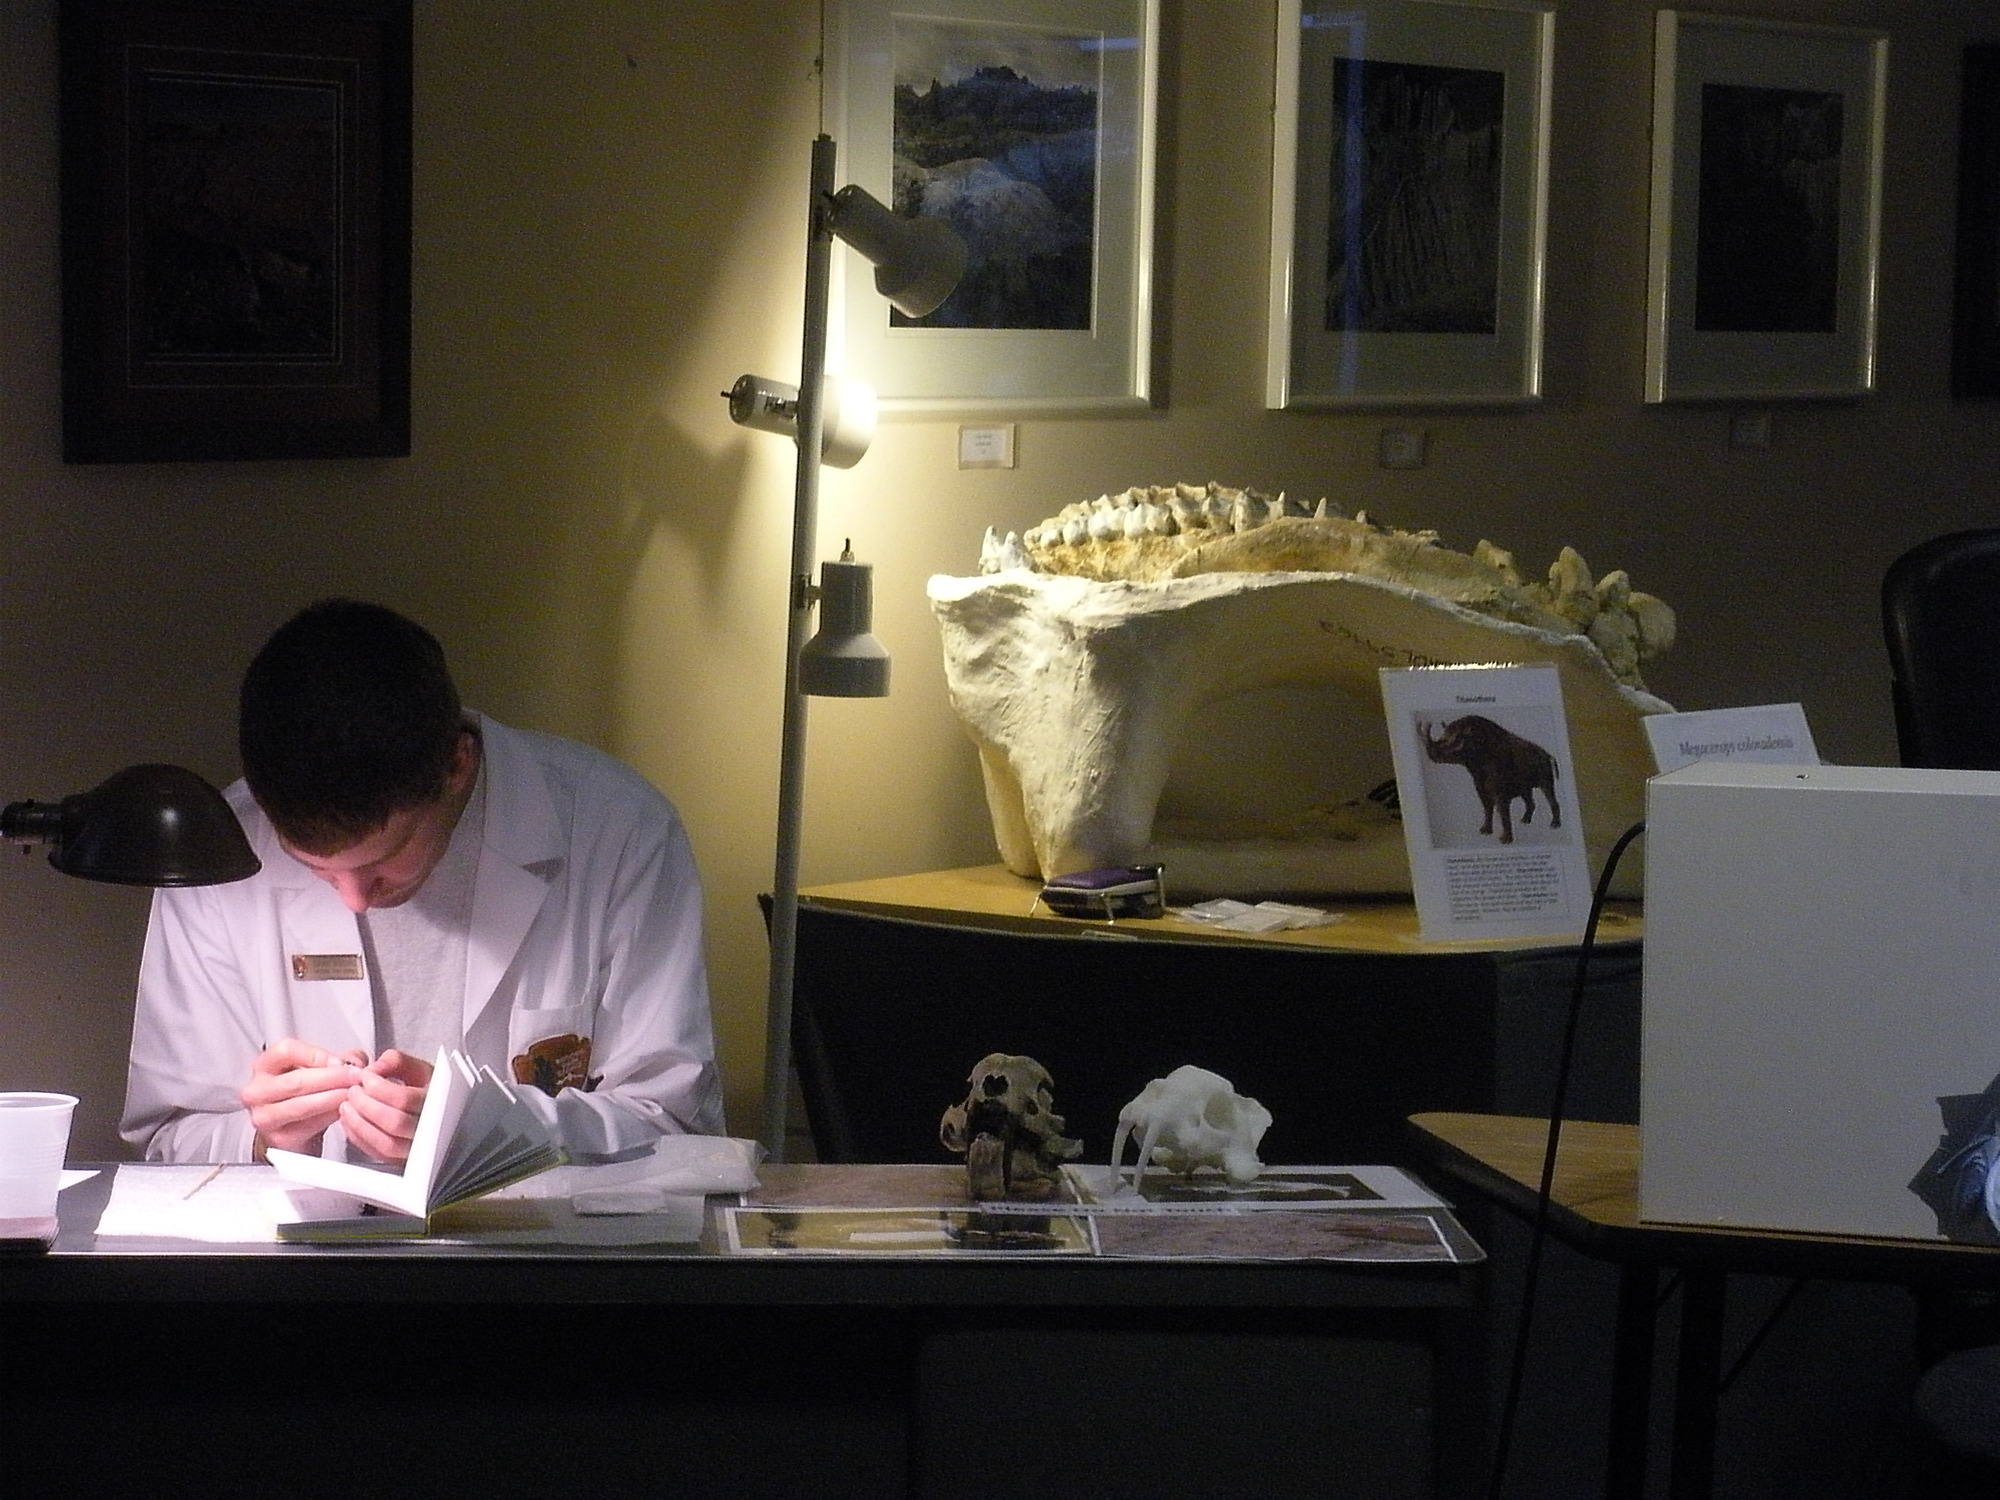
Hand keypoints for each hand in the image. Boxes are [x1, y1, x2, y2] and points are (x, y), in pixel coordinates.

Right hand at [243, 1039, 366, 1157]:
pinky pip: (308, 1126)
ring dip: (333, 1098)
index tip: (341, 1061)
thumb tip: (355, 1061)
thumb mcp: (318, 1068)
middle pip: (295, 1080)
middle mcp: (258, 1090)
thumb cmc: (305, 1093)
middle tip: (356, 1077)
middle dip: (332, 1078)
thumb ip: (338, 1059)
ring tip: (352, 1093)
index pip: (286, 1051)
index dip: (317, 1055)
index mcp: (265, 1065)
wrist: (296, 1129)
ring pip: (301, 1105)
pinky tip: (344, 1110)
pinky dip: (330, 1116)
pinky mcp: (278, 1138)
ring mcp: (264, 1116)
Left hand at [337, 1049, 432, 1164]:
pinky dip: (358, 1137)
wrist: (432, 1110)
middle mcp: (431, 1128)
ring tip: (347, 1105)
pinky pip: (378, 1154)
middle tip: (353, 1090)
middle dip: (365, 1104)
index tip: (366, 1076)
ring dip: (359, 1123)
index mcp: (437, 1101)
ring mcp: (416, 1147)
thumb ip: (395, 1061)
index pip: (404, 1099)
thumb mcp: (416, 1067)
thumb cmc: (424, 1088)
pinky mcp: (401, 1159)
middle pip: (394, 1122)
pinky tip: (350, 1121)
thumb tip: (374, 1068)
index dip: (378, 1087)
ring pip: (386, 1143)